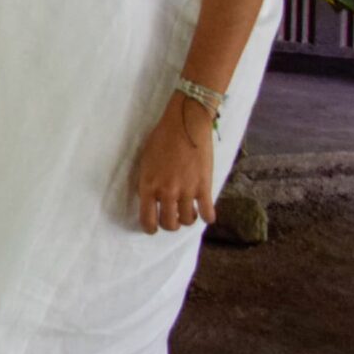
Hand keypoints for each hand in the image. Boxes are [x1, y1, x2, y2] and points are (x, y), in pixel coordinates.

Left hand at [133, 94, 215, 233]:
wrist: (185, 125)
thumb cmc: (161, 139)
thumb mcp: (146, 162)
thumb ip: (149, 182)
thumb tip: (152, 199)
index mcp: (148, 185)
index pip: (147, 219)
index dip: (150, 228)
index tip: (153, 228)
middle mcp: (166, 191)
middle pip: (169, 224)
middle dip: (170, 225)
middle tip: (173, 219)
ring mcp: (186, 190)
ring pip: (188, 221)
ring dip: (188, 219)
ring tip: (188, 212)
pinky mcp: (204, 186)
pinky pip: (207, 213)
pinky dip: (207, 217)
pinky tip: (206, 213)